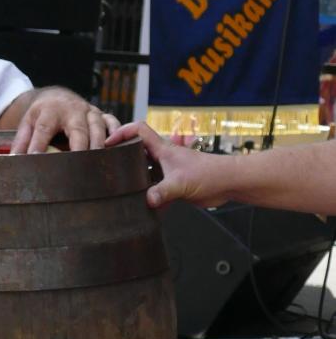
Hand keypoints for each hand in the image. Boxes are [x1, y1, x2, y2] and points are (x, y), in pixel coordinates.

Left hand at [9, 87, 118, 153]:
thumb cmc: (42, 115)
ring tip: (98, 164)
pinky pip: (112, 122)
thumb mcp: (28, 124)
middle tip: (79, 166)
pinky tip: (117, 148)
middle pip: (77, 129)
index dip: (39, 145)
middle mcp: (72, 110)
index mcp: (50, 111)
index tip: (34, 160)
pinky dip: (116, 134)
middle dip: (79, 147)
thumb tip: (14, 161)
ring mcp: (89, 111)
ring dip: (99, 145)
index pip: (44, 130)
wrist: (57, 98)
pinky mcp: (101, 114)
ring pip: (98, 127)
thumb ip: (21, 142)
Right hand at [106, 121, 227, 207]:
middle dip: (122, 157)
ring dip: (134, 180)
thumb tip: (146, 201)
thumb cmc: (209, 174)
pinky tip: (140, 208)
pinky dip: (148, 198)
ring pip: (144, 172)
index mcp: (162, 150)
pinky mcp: (172, 186)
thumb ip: (162, 191)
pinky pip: (154, 190)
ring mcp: (166, 172)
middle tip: (107, 168)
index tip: (108, 143)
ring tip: (118, 190)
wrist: (229, 183)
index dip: (122, 132)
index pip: (138, 131)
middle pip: (137, 152)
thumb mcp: (181, 182)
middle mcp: (162, 159)